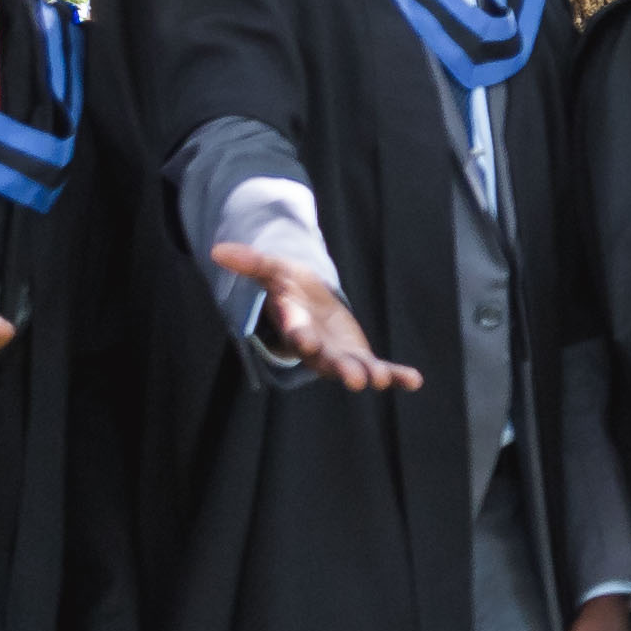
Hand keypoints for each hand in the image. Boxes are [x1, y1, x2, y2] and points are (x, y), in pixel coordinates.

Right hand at [212, 240, 416, 392]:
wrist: (311, 304)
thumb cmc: (291, 288)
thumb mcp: (275, 269)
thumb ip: (251, 262)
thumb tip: (215, 250)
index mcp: (295, 325)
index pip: (294, 330)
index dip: (298, 334)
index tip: (303, 340)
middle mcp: (316, 347)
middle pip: (326, 360)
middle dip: (339, 368)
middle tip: (352, 379)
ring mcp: (339, 356)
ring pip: (353, 369)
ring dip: (368, 375)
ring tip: (382, 380)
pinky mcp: (361, 358)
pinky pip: (381, 369)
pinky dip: (397, 376)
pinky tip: (414, 380)